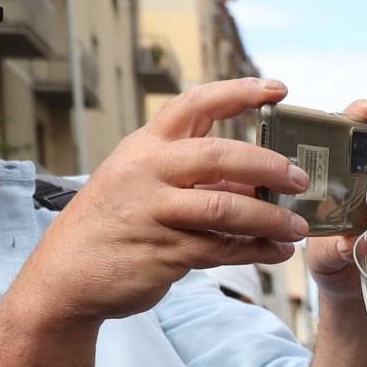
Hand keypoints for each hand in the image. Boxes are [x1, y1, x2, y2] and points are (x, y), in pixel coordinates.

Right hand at [3, 78, 310, 328]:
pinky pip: (222, 249)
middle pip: (219, 156)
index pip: (194, 104)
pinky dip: (256, 251)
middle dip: (269, 166)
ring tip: (298, 227)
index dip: (238, 92)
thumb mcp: (145, 185)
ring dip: (270, 218)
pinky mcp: (162, 252)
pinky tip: (277, 252)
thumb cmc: (115, 224)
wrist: (66, 277)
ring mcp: (152, 211)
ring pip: (225, 207)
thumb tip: (260, 183)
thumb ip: (196, 178)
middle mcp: (146, 172)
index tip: (277, 89)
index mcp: (145, 147)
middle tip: (300, 179)